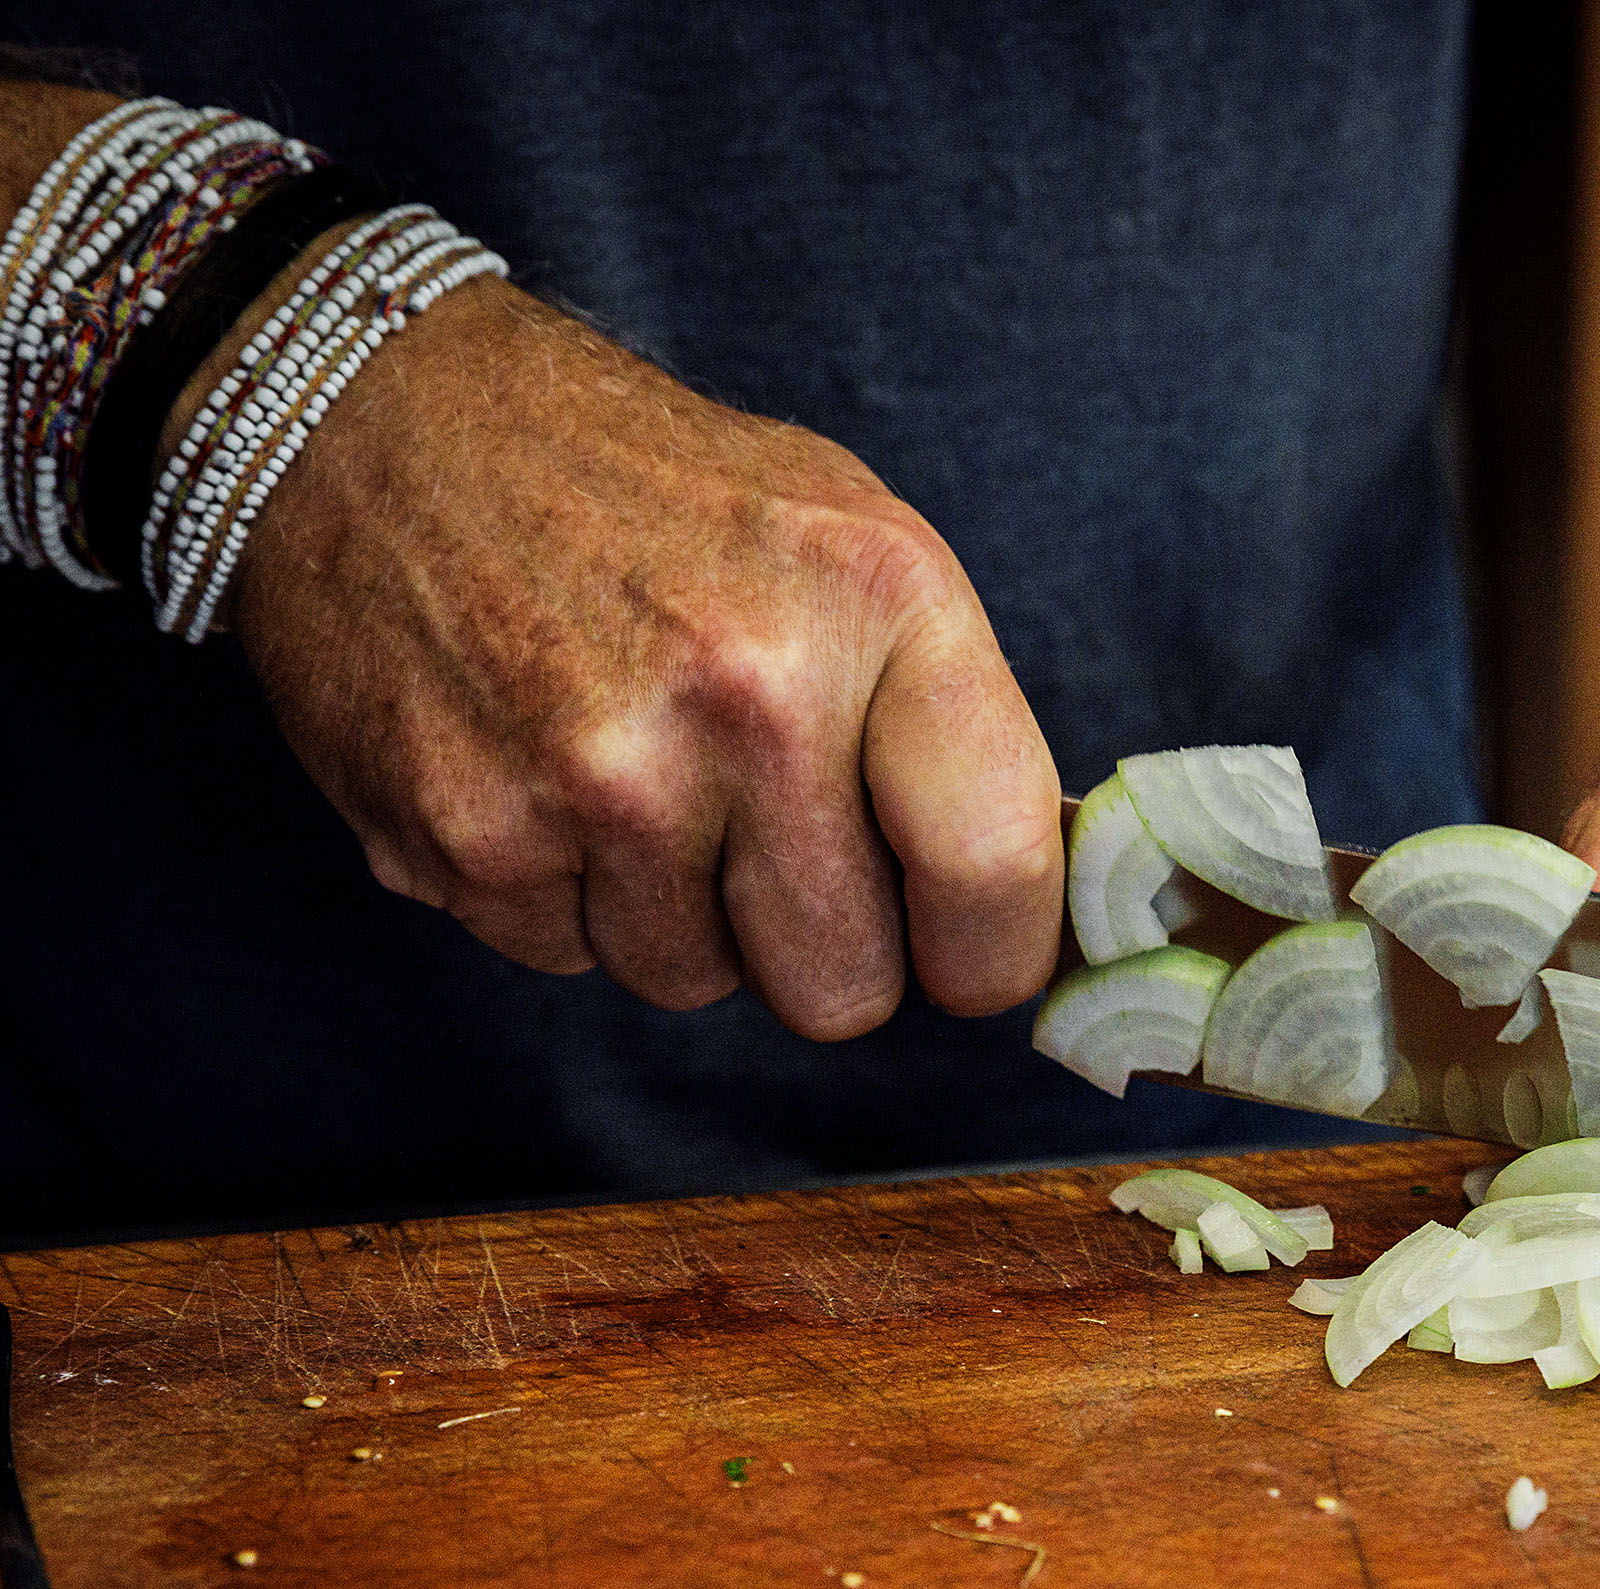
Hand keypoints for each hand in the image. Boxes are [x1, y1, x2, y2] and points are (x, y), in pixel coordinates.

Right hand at [228, 280, 1063, 1036]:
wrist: (389, 417)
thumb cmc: (659, 500)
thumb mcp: (854, 545)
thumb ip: (957, 732)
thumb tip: (1034, 929)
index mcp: (877, 602)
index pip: (993, 871)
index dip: (990, 952)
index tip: (968, 954)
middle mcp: (749, 690)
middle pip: (843, 983)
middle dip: (818, 942)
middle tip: (767, 835)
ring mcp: (601, 773)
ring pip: (699, 982)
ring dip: (679, 913)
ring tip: (635, 768)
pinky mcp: (470, 835)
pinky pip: (572, 960)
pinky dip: (564, 894)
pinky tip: (540, 769)